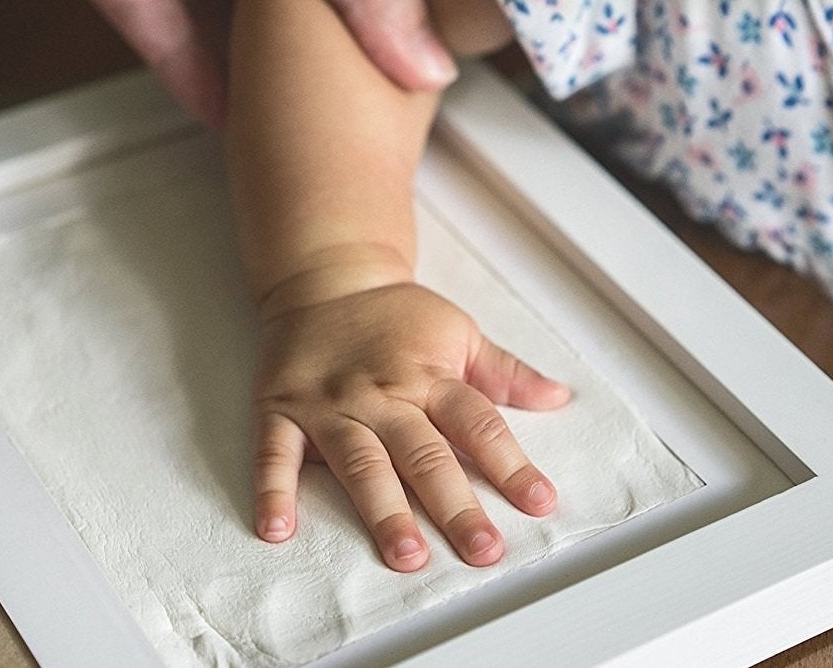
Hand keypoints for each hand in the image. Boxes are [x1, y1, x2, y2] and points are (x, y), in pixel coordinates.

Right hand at [253, 281, 569, 571]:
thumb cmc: (394, 315)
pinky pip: (276, 455)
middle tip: (482, 548)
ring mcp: (330, 405)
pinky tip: (278, 529)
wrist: (327, 277)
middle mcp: (382, 395)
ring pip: (361, 463)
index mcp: (429, 377)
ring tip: (406, 555)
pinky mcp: (282, 410)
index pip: (478, 425)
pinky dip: (273, 491)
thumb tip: (558, 397)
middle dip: (455, 505)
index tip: (539, 503)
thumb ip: (505, 373)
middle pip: (424, 455)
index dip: (511, 465)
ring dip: (383, 511)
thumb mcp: (459, 333)